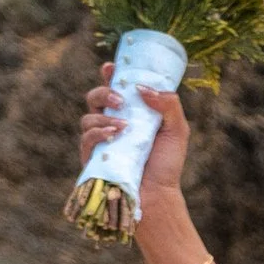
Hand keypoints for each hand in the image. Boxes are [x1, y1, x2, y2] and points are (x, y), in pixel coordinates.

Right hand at [79, 62, 191, 219]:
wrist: (158, 195)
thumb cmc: (167, 164)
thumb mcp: (177, 130)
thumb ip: (168, 104)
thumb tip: (143, 87)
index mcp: (129, 113)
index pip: (114, 88)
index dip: (109, 75)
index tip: (111, 67)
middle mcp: (111, 124)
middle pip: (94, 98)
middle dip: (104, 92)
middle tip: (120, 99)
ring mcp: (100, 141)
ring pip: (87, 117)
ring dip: (103, 116)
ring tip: (124, 126)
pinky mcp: (92, 157)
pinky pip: (86, 138)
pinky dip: (98, 133)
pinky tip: (113, 134)